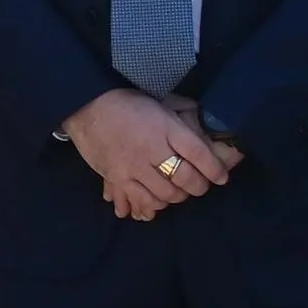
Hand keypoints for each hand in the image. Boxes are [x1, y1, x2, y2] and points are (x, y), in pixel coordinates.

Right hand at [63, 87, 230, 220]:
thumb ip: (184, 115)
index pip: (198, 153)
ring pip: (167, 193)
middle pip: (185, 178)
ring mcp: (133, 165)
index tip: (221, 178)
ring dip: (178, 196)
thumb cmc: (127, 104)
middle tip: (199, 185)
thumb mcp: (160, 104)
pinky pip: (143, 199)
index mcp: (165, 127)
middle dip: (199, 186)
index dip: (215, 169)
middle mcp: (151, 148)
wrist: (86, 107)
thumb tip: (208, 126)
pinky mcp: (117, 176)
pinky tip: (158, 197)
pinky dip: (156, 203)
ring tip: (177, 190)